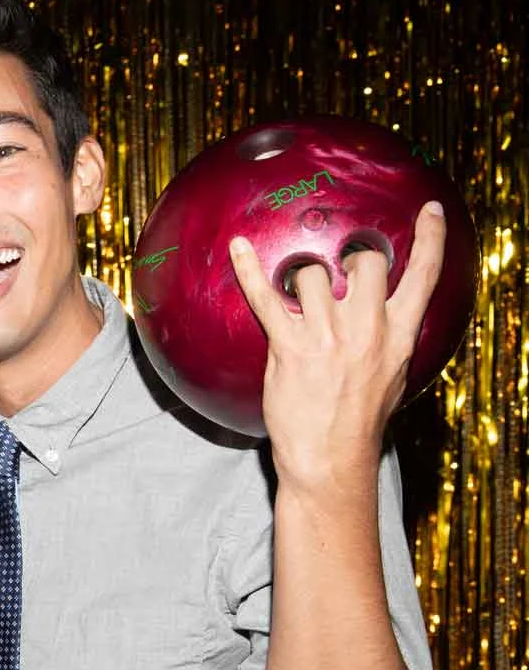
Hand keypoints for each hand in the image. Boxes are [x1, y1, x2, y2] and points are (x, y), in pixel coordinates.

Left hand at [230, 202, 444, 488]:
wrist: (331, 458)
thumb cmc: (359, 420)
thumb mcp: (392, 376)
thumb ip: (388, 339)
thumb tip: (383, 315)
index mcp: (398, 335)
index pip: (424, 276)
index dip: (430, 238)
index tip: (430, 210)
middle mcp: (367, 329)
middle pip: (365, 262)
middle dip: (350, 260)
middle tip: (337, 275)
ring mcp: (327, 336)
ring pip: (314, 274)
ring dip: (303, 280)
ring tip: (298, 300)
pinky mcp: (289, 347)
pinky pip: (264, 296)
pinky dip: (248, 270)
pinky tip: (239, 248)